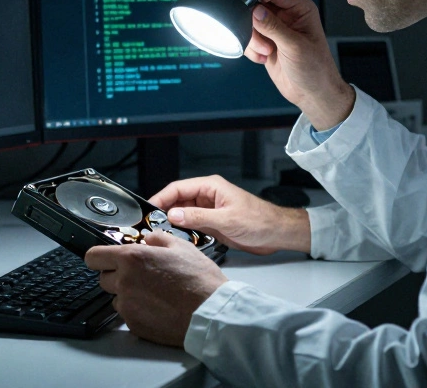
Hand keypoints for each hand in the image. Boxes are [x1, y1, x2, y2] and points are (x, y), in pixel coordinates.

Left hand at [85, 230, 228, 346]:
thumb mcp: (181, 246)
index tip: (103, 259)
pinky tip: (157, 307)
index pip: (93, 257)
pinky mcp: (134, 325)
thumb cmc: (199, 279)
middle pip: (103, 278)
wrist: (210, 313)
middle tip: (140, 275)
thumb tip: (147, 239)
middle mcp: (124, 282)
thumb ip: (157, 238)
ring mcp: (127, 306)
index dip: (99, 257)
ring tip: (153, 292)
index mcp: (132, 258)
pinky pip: (127, 314)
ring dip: (127, 294)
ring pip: (116, 297)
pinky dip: (137, 310)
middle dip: (117, 275)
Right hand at [150, 175, 309, 254]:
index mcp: (211, 187)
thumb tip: (174, 215)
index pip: (178, 188)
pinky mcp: (213, 223)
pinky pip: (193, 225)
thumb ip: (199, 217)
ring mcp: (210, 210)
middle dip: (164, 212)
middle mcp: (208, 196)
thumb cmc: (259, 221)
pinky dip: (184, 232)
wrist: (277, 234)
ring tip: (162, 234)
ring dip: (174, 223)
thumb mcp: (226, 220)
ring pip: (184, 214)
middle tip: (151, 225)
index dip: (161, 197)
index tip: (149, 209)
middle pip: (178, 201)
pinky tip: (179, 240)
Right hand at [245, 0, 353, 129]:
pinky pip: (248, 38)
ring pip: (250, 23)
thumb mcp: (295, 46)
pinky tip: (264, 58)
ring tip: (266, 52)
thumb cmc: (315, 69)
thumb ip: (273, 27)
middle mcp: (287, 15)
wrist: (312, 94)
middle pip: (257, 5)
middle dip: (254, 24)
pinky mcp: (266, 42)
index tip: (251, 9)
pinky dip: (251, 49)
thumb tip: (255, 10)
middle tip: (263, 40)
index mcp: (300, 8)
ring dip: (253, 39)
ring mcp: (275, 29)